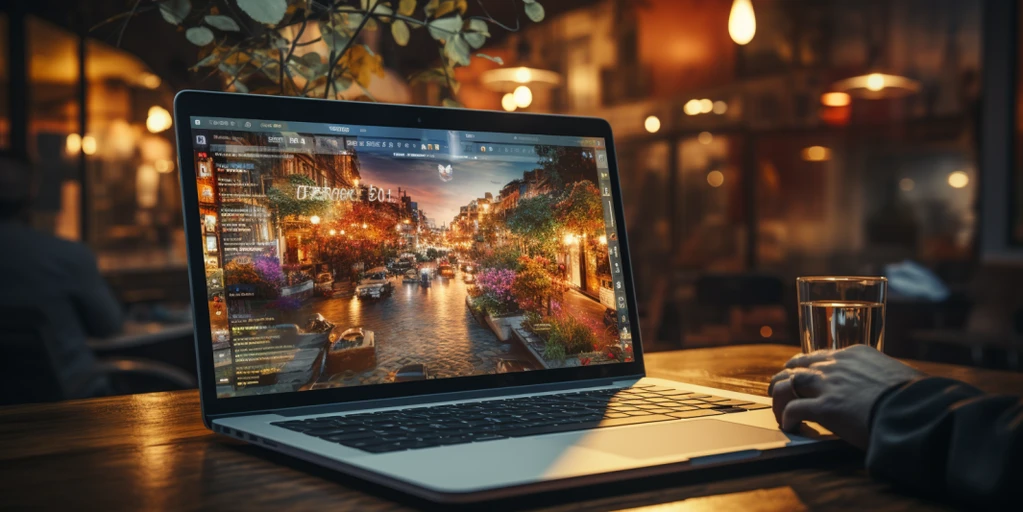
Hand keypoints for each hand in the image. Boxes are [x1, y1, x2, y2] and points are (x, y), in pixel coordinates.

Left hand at [769, 345, 923, 448]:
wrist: (916, 409)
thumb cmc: (916, 396)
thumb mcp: (898, 374)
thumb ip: (883, 377)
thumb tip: (890, 387)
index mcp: (854, 354)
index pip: (819, 356)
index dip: (807, 368)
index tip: (803, 378)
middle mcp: (835, 364)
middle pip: (796, 366)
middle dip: (785, 379)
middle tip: (782, 392)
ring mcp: (827, 384)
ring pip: (786, 384)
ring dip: (779, 399)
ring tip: (780, 411)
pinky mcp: (824, 407)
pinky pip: (793, 409)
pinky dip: (787, 418)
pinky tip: (791, 426)